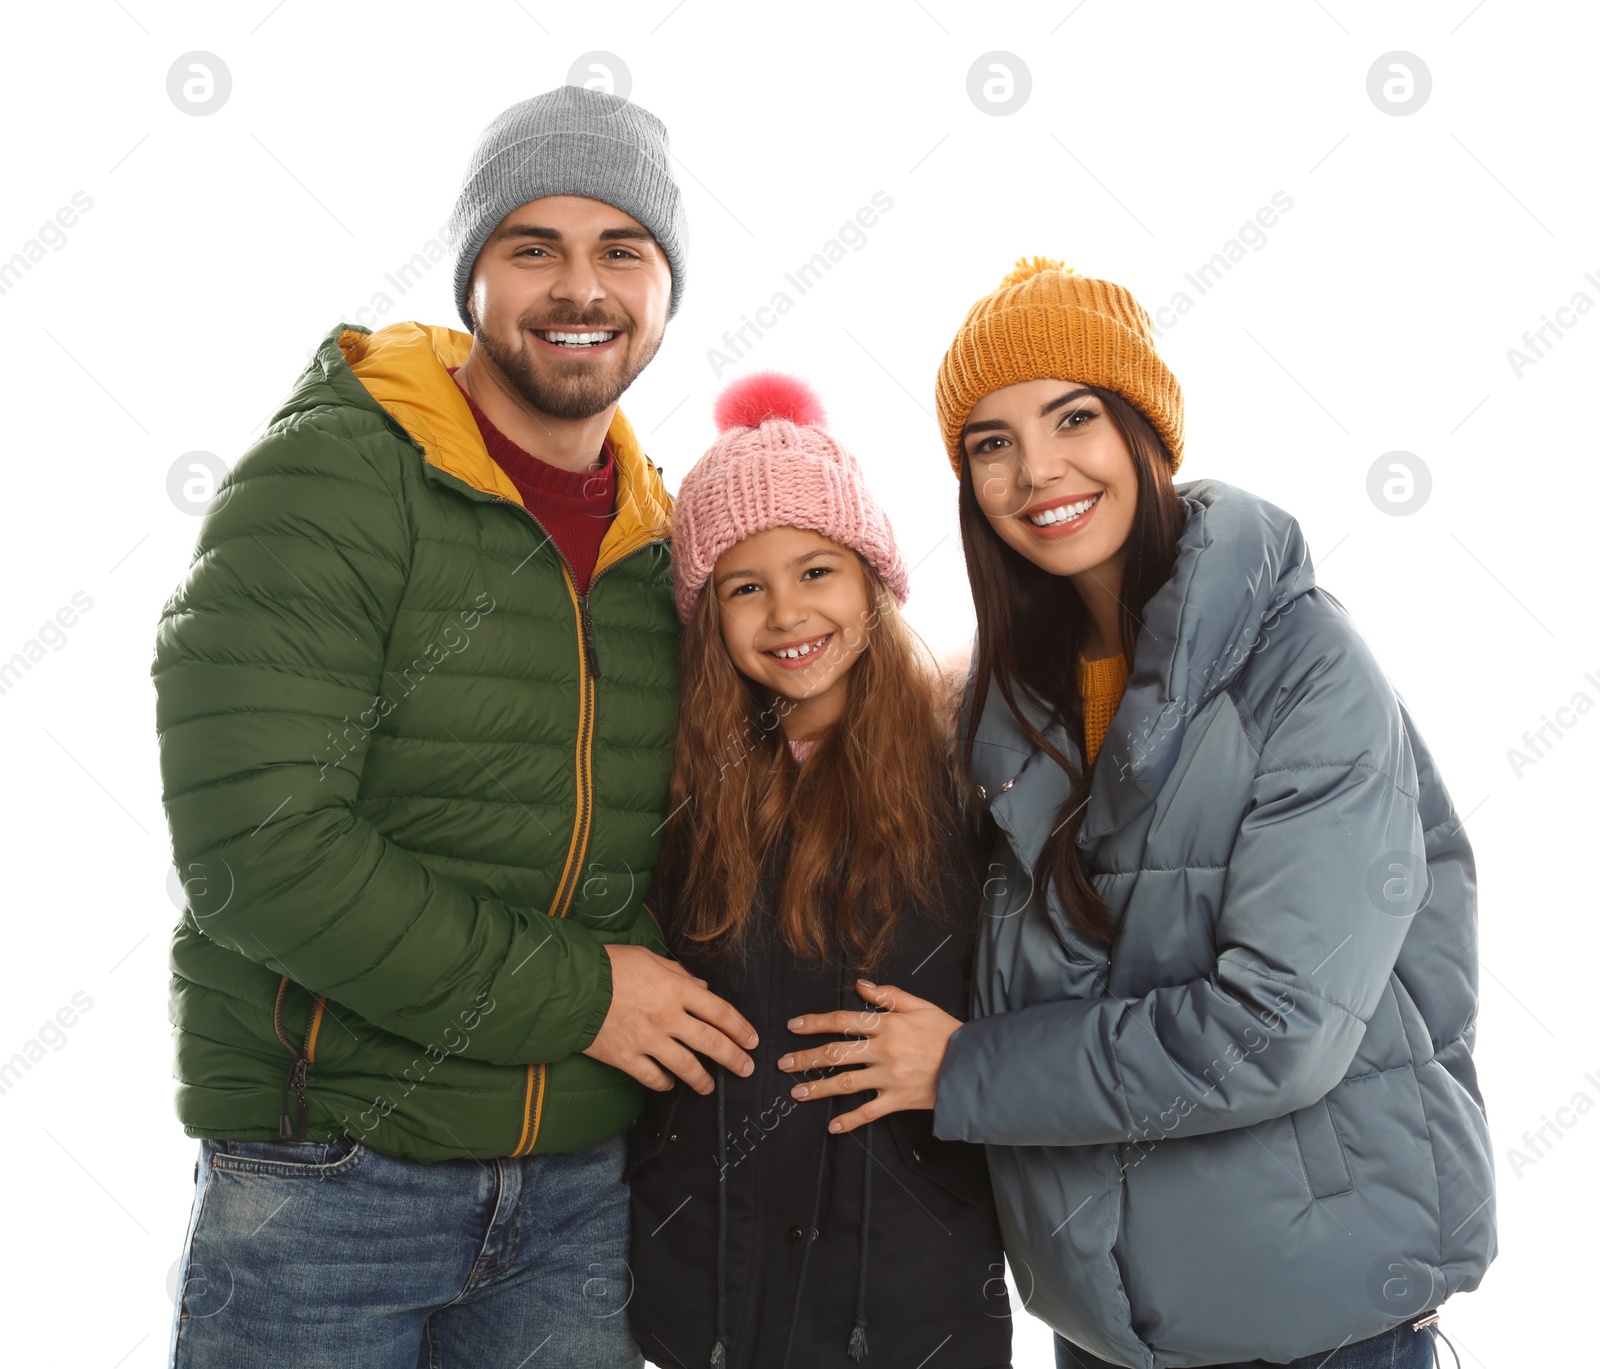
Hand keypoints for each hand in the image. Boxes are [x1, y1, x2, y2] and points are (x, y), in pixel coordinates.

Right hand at [582, 944, 757, 1094]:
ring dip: (703, 1079)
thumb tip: (702, 987)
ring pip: (686, 1067)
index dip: (740, 1028)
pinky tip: (670, 1084)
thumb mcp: (650, 958)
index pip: (720, 1012)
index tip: (751, 1040)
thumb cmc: (611, 965)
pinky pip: (653, 1078)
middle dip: (734, 1058)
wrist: (571, 986)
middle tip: (746, 1068)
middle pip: (711, 1043)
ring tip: (710, 1087)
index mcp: (677, 989)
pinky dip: (665, 1083)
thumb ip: (679, 974)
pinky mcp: (626, 1058)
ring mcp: (647, 1040)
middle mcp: (667, 1017)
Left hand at [776, 980, 960, 1133]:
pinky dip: (850, 1121)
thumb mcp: (919, 1005)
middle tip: (783, 1064)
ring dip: (818, 1088)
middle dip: (806, 1058)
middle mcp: (883, 1051)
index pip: (842, 1020)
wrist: (972, 1065)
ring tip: (797, 1093)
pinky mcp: (898, 1100)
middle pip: (836, 1053)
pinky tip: (833, 1127)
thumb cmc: (946, 1033)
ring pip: (846, 1083)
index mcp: (886, 1025)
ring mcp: (889, 1078)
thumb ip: (888, 995)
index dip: (815, 1023)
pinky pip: (869, 1113)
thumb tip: (860, 985)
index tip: (794, 1027)